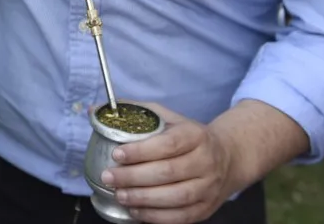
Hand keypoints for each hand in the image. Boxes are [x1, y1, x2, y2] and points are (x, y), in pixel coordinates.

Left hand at [104, 104, 236, 222]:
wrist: (228, 157)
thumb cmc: (187, 137)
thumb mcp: (167, 117)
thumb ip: (134, 112)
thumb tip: (94, 110)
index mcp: (195, 135)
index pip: (168, 144)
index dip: (141, 151)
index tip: (116, 154)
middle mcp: (206, 161)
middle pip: (169, 172)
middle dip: (134, 177)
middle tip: (109, 177)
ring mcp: (209, 187)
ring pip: (176, 197)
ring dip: (144, 199)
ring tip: (120, 195)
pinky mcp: (206, 208)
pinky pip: (181, 217)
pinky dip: (156, 217)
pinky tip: (136, 211)